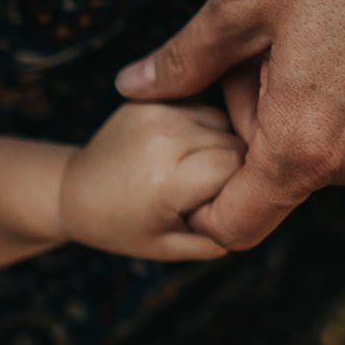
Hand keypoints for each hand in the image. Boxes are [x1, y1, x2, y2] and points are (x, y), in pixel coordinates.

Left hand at [58, 102, 246, 261]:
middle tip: (197, 192)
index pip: (240, 170)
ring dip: (221, 145)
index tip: (211, 206)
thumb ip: (227, 231)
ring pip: (227, 122)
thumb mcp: (176, 246)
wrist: (75, 191)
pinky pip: (205, 108)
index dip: (236, 192)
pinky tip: (181, 149)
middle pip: (239, 144)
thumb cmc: (124, 227)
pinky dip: (204, 129)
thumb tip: (268, 201)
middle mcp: (164, 135)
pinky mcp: (154, 98)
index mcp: (167, 178)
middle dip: (233, 169)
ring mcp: (158, 110)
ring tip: (188, 170)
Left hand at [115, 0, 344, 249]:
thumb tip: (131, 86)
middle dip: (258, 116)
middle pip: (282, 171)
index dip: (201, 199)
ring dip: (310, 105)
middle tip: (270, 42)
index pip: (235, 225)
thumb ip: (184, 57)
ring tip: (322, 31)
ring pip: (333, 148)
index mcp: (305, 148)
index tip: (197, 148)